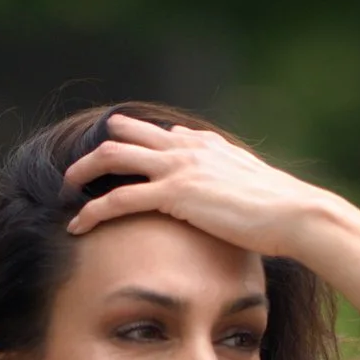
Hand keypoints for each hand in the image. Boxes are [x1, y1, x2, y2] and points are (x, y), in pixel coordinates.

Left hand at [63, 112, 340, 264]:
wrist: (295, 213)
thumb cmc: (280, 210)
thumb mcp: (251, 186)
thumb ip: (230, 178)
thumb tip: (220, 183)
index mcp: (204, 144)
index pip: (156, 134)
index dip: (130, 147)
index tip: (112, 166)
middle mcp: (186, 147)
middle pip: (125, 133)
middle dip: (95, 151)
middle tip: (74, 175)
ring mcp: (178, 167)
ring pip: (112, 157)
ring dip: (82, 173)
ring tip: (64, 192)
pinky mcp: (174, 193)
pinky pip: (119, 198)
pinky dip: (93, 210)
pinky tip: (77, 225)